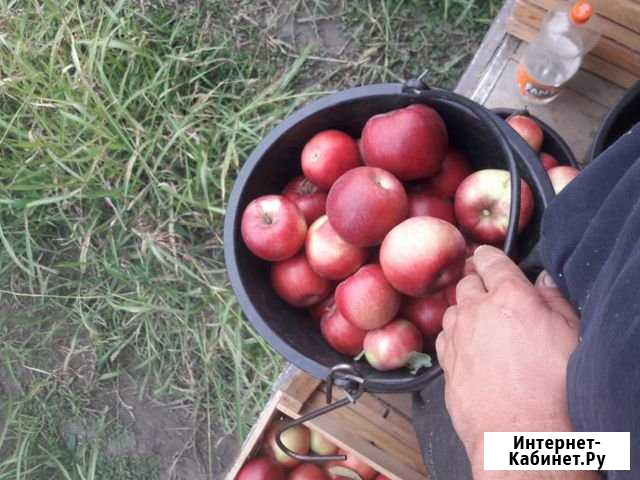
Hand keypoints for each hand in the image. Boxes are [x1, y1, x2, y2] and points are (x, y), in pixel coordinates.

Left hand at [436, 245, 593, 479]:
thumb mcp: (570, 334)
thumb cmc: (553, 387)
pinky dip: (453, 334)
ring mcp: (456, 336)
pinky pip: (444, 336)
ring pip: (452, 309)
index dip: (489, 255)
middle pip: (467, 282)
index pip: (490, 260)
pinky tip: (467, 345)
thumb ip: (553, 300)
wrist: (519, 434)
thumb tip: (542, 280)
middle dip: (476, 281)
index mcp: (509, 296)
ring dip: (463, 309)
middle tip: (489, 290)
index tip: (487, 256)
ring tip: (480, 321)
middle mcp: (476, 311)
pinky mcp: (446, 362)